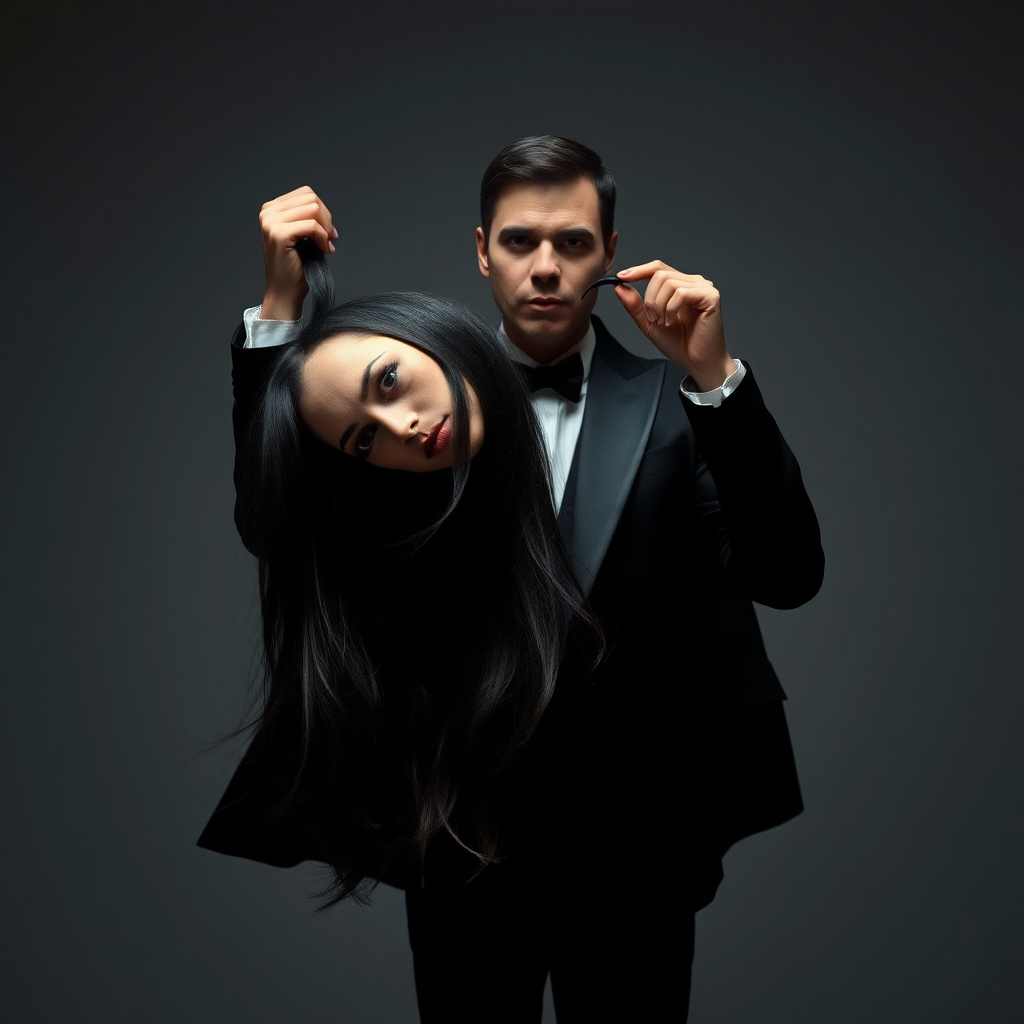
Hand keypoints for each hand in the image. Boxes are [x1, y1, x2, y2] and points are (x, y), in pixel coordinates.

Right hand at [258, 186, 336, 320]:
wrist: (284, 291)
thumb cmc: (295, 267)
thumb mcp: (301, 235)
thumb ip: (307, 216)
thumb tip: (324, 210)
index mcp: (271, 209)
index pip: (306, 193)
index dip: (322, 212)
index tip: (328, 232)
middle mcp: (268, 212)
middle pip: (310, 197)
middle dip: (326, 219)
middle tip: (330, 239)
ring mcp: (271, 222)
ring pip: (313, 208)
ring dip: (326, 228)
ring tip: (325, 245)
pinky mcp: (279, 234)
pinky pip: (312, 226)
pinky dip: (323, 237)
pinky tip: (324, 250)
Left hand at [614, 261, 735, 390]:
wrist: (697, 362)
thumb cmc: (679, 344)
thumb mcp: (649, 323)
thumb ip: (635, 306)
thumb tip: (619, 287)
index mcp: (681, 285)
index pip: (658, 268)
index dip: (639, 270)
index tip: (620, 277)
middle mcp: (693, 283)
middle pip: (660, 274)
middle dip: (649, 299)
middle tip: (654, 319)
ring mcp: (703, 288)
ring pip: (669, 283)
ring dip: (659, 306)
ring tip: (664, 323)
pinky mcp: (711, 296)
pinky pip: (681, 293)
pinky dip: (670, 309)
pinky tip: (672, 322)